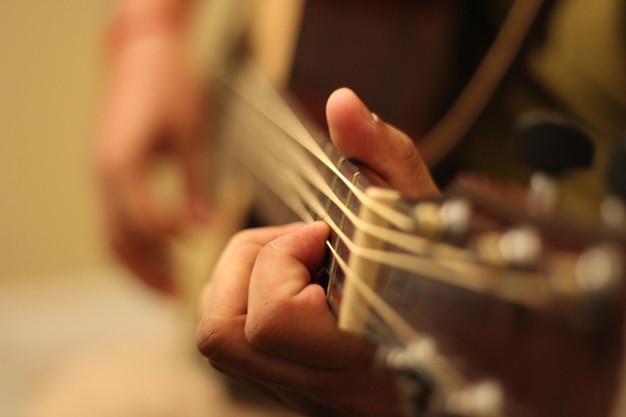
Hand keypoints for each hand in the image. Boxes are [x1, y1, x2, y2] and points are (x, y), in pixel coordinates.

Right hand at [95, 31, 207, 292]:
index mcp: (124, 163)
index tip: (200, 258)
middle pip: (119, 239)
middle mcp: (104, 173)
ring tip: (165, 288)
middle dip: (147, 272)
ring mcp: (101, 173)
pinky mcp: (107, 172)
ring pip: (111, 235)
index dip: (171, 245)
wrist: (142, 51)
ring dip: (136, 265)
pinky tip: (157, 254)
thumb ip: (195, 183)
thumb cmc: (172, 85)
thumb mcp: (192, 133)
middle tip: (177, 298)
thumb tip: (201, 227)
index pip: (143, 223)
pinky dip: (132, 244)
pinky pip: (113, 219)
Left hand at [196, 89, 438, 415]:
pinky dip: (242, 296)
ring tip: (294, 261)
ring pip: (217, 339)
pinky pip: (229, 342)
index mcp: (363, 349)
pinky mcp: (286, 387)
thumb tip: (341, 103)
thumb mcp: (417, 209)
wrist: (460, 339)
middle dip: (251, 264)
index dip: (282, 262)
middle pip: (222, 332)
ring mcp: (301, 392)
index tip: (322, 233)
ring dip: (241, 280)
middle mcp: (325, 386)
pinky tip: (289, 281)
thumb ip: (383, 154)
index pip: (273, 320)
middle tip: (301, 244)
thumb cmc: (439, 273)